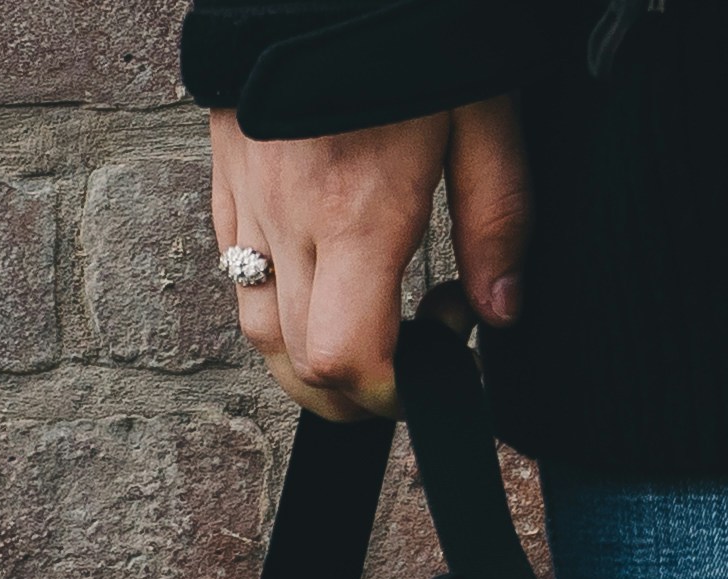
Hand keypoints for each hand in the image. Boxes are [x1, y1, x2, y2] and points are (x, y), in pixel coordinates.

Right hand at [207, 101, 527, 420]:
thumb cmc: (414, 27)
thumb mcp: (486, 116)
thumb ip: (497, 221)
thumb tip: (499, 314)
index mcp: (357, 210)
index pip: (347, 356)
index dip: (390, 392)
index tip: (432, 369)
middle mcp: (291, 216)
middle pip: (297, 363)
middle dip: (354, 393)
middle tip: (408, 362)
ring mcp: (249, 198)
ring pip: (256, 329)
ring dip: (306, 360)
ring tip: (363, 331)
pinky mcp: (228, 174)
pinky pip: (235, 271)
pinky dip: (275, 304)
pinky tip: (322, 277)